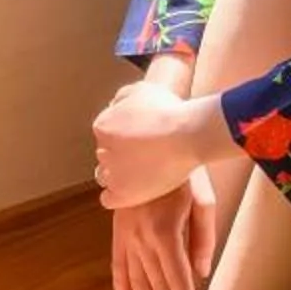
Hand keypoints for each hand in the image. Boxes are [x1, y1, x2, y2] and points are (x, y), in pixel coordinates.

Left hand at [92, 82, 208, 210]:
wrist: (188, 135)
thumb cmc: (169, 110)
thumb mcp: (142, 90)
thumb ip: (122, 98)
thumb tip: (114, 107)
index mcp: (102, 127)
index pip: (105, 135)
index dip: (123, 136)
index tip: (141, 139)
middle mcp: (102, 151)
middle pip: (106, 155)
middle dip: (121, 154)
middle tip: (146, 155)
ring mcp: (112, 175)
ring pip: (106, 177)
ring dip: (119, 175)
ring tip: (143, 172)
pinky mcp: (123, 195)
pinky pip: (108, 198)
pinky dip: (118, 195)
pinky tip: (133, 189)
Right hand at [110, 170, 218, 289]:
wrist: (149, 142)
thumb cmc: (184, 170)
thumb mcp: (202, 201)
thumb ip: (202, 239)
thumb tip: (200, 274)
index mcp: (165, 233)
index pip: (178, 283)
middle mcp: (142, 239)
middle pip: (157, 289)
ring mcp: (126, 234)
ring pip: (137, 281)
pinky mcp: (118, 228)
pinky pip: (117, 262)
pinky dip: (121, 284)